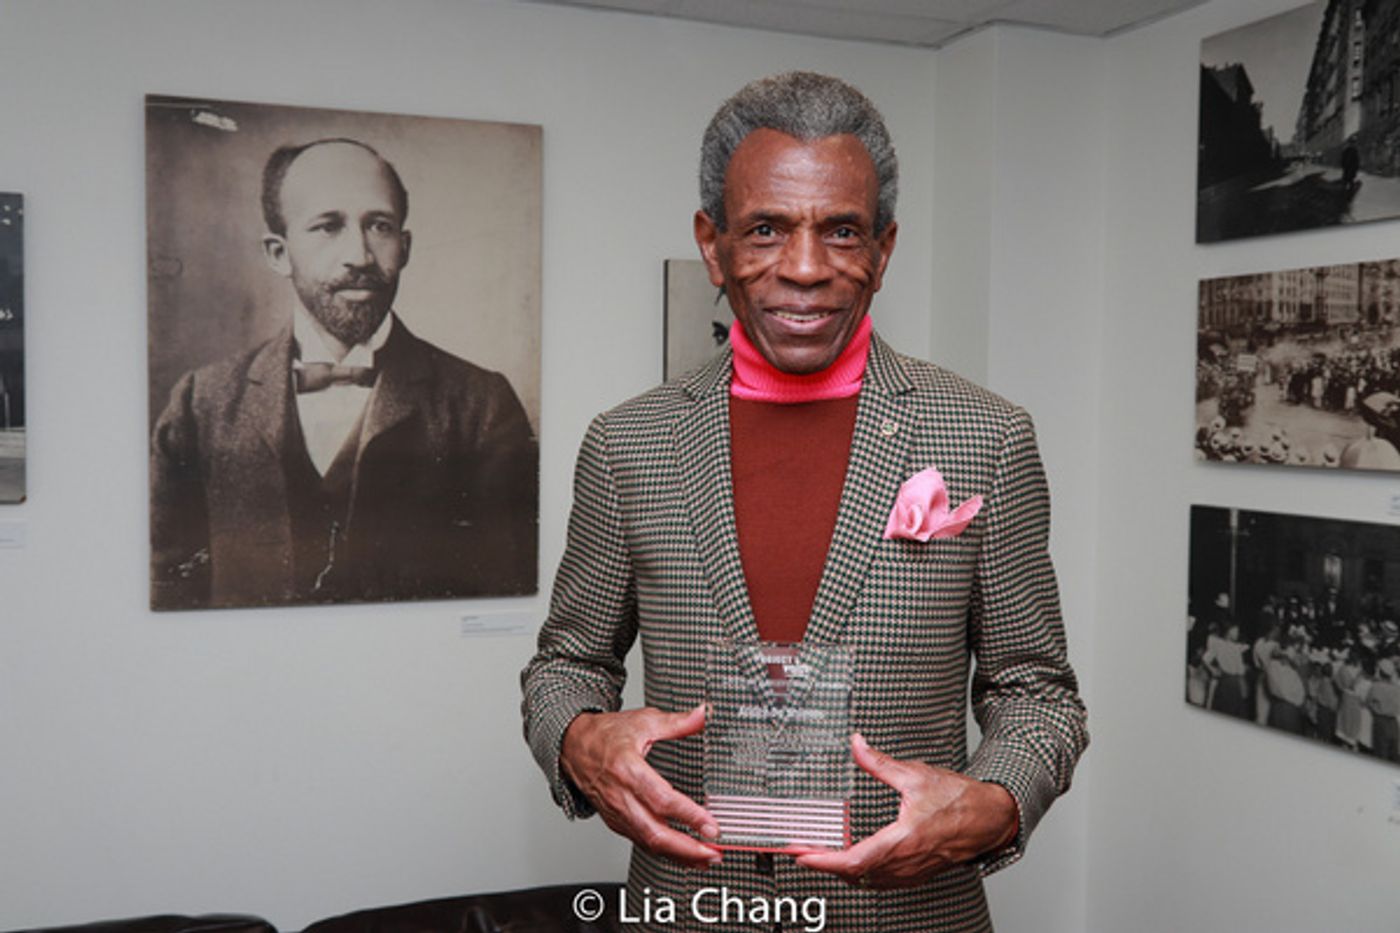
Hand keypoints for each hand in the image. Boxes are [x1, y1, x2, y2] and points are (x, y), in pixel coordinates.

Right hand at [561, 705, 721, 868]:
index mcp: (627, 768)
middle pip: (654, 832)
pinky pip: (641, 842)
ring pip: (648, 843)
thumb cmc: (606, 735)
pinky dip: (664, 853)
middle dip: (686, 848)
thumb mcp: (643, 721)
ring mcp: (616, 812)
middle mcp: (620, 796)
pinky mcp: (615, 821)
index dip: (688, 816)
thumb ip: (677, 722)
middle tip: (713, 853)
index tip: (711, 827)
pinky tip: (684, 856)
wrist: (573, 746)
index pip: (661, 799)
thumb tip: (703, 714)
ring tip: (706, 858)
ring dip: (678, 855)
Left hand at [796, 734, 1017, 888]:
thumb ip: (880, 762)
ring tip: (819, 857)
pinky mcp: (916, 874)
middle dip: (824, 866)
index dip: (824, 861)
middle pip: (854, 876)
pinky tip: (851, 863)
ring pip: (866, 882)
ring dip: (841, 872)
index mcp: (903, 840)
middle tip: (801, 853)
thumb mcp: (915, 774)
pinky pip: (881, 882)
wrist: (989, 818)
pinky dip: (860, 875)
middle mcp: (906, 862)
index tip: (803, 855)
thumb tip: (857, 745)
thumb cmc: (959, 800)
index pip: (854, 861)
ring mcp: (911, 872)